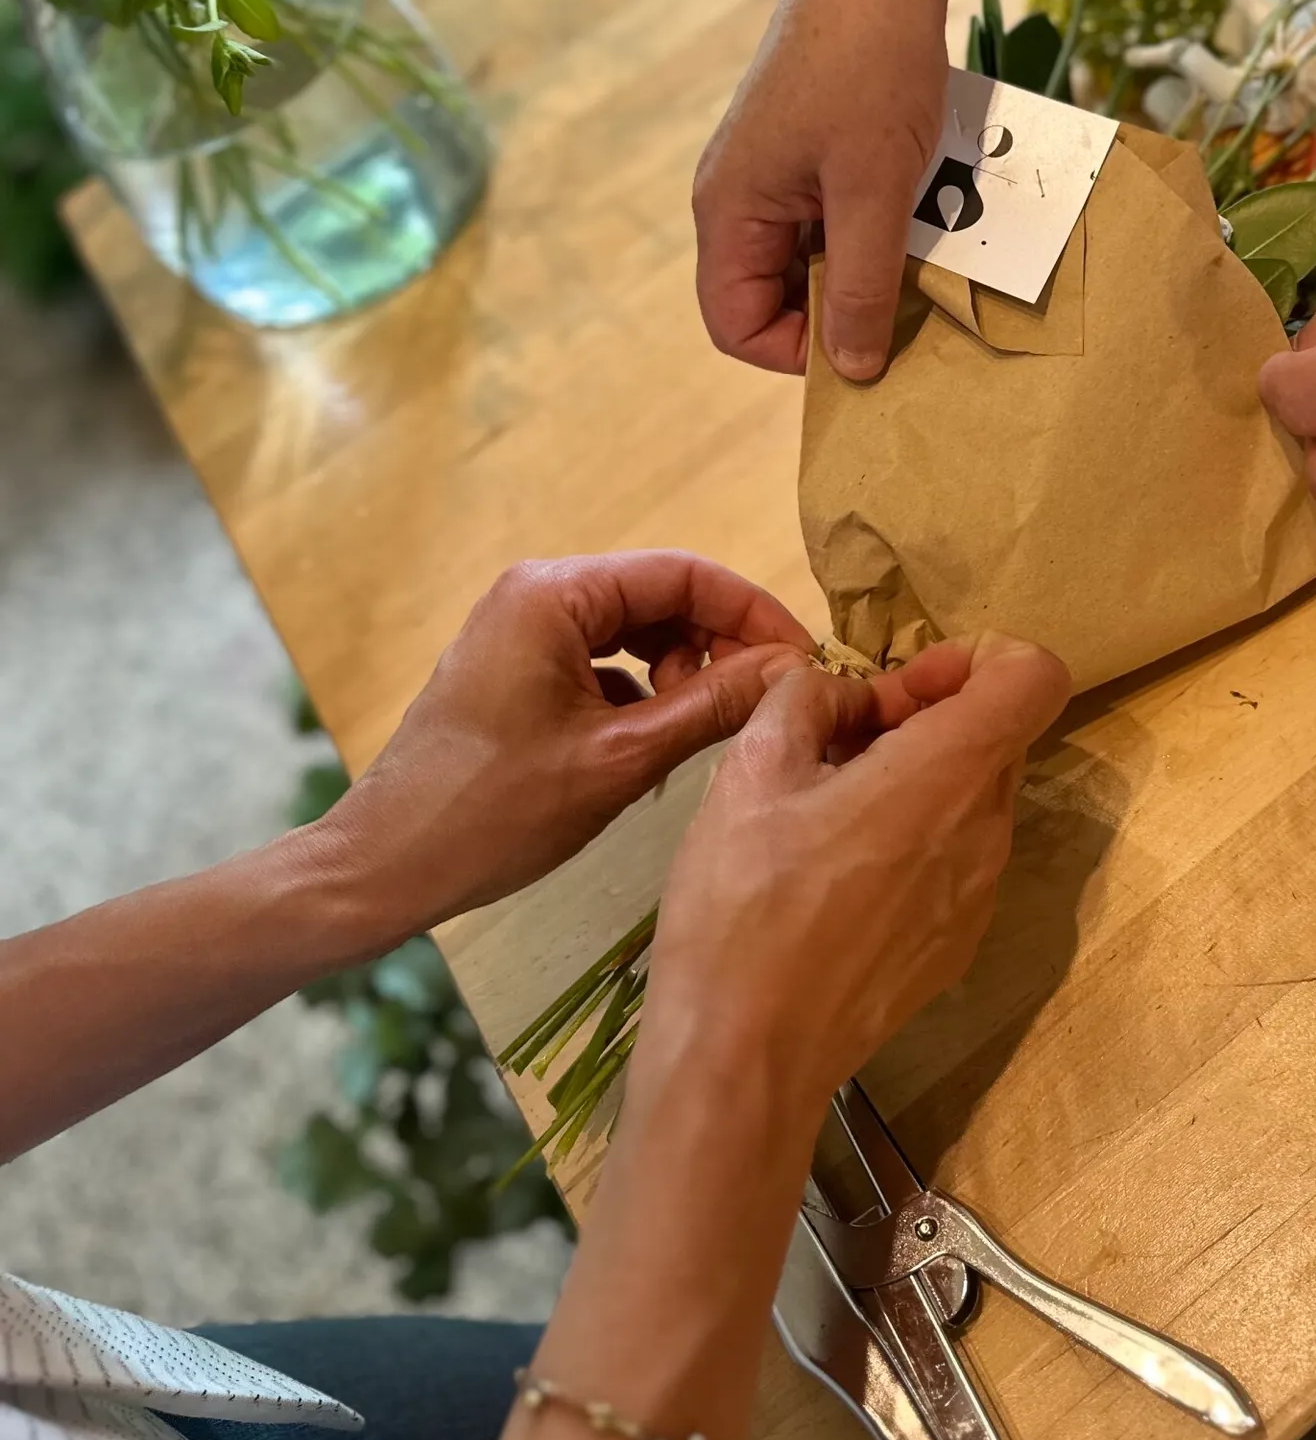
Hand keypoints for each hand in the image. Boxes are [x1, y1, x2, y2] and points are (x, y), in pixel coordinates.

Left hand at [309, 553, 813, 938]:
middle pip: (658, 598)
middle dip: (718, 645)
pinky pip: (600, 663)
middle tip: (763, 704)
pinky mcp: (515, 671)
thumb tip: (791, 667)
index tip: (805, 661)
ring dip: (681, 673)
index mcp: (555, 594)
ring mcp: (521, 632)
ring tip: (708, 730)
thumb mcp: (619, 760)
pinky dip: (641, 695)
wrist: (387, 865)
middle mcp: (536, 594)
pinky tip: (656, 746)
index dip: (753, 614)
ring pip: (632, 633)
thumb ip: (711, 705)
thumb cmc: (497, 811)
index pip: (683, 574)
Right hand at [640, 632, 1070, 1111]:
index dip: (977, 655)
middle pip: (996, 735)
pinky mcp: (955, 946)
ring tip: (824, 805)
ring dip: (916, 776)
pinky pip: (955, 859)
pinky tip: (832, 871)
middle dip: (928, 714)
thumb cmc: (742, 904)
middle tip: (839, 740)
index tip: (902, 684)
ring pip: (972, 798)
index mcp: (947, 776)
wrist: (747, 1058)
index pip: (1035, 676)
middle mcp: (986, 834)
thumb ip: (806, 697)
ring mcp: (978, 898)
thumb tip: (840, 693)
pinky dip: (913, 838)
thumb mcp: (751, 768)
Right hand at [693, 0, 948, 380]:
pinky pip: (838, 214)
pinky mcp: (813, 146)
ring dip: (872, 264)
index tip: (868, 339)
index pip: (734, 325)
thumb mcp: (874, 189)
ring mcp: (776, 170)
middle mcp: (739, 196)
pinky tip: (926, 204)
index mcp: (729, 209)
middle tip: (911, 298)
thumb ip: (860, 285)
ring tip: (926, 245)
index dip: (797, 351)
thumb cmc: (869, 63)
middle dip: (844, 308)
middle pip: (777, 296)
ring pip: (816, 256)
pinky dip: (881, 223)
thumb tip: (851, 371)